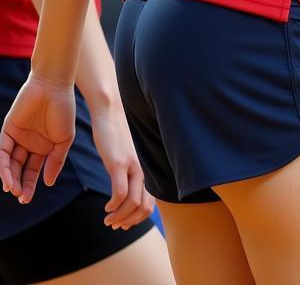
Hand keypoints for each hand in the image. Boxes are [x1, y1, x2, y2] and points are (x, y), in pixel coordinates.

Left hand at [0, 74, 75, 202]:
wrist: (54, 87)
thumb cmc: (63, 110)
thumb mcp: (64, 139)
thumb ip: (56, 160)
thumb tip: (49, 182)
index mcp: (44, 147)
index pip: (33, 170)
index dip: (30, 185)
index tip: (27, 198)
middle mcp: (29, 144)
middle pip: (20, 170)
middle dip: (19, 185)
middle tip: (20, 198)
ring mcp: (17, 138)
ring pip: (10, 163)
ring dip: (9, 178)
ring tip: (12, 189)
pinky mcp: (7, 131)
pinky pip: (3, 151)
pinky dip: (3, 165)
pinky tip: (6, 176)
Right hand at [88, 103, 153, 229]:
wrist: (110, 114)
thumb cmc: (117, 137)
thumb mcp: (126, 158)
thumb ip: (130, 173)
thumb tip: (126, 193)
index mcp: (147, 170)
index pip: (151, 203)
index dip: (138, 219)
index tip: (123, 224)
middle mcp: (144, 170)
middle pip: (144, 207)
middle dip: (129, 222)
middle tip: (114, 226)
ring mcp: (133, 166)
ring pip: (132, 203)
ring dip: (119, 217)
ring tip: (108, 220)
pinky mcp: (119, 163)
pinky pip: (120, 192)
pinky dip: (113, 206)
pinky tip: (106, 208)